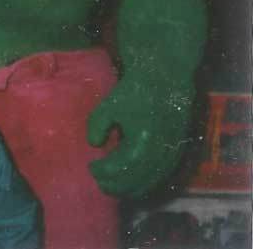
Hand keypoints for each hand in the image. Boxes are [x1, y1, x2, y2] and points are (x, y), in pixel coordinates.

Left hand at [87, 75, 194, 197]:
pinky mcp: (177, 153)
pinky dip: (145, 183)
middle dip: (115, 185)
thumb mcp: (110, 104)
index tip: (91, 166)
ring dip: (129, 188)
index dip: (103, 171)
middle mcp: (158, 155)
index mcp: (141, 144)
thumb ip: (97, 124)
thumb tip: (94, 144)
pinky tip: (133, 181)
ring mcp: (170, 156)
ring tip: (113, 185)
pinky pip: (161, 177)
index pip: (120, 168)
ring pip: (149, 183)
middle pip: (135, 181)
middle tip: (99, 181)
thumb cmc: (135, 92)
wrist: (165, 81)